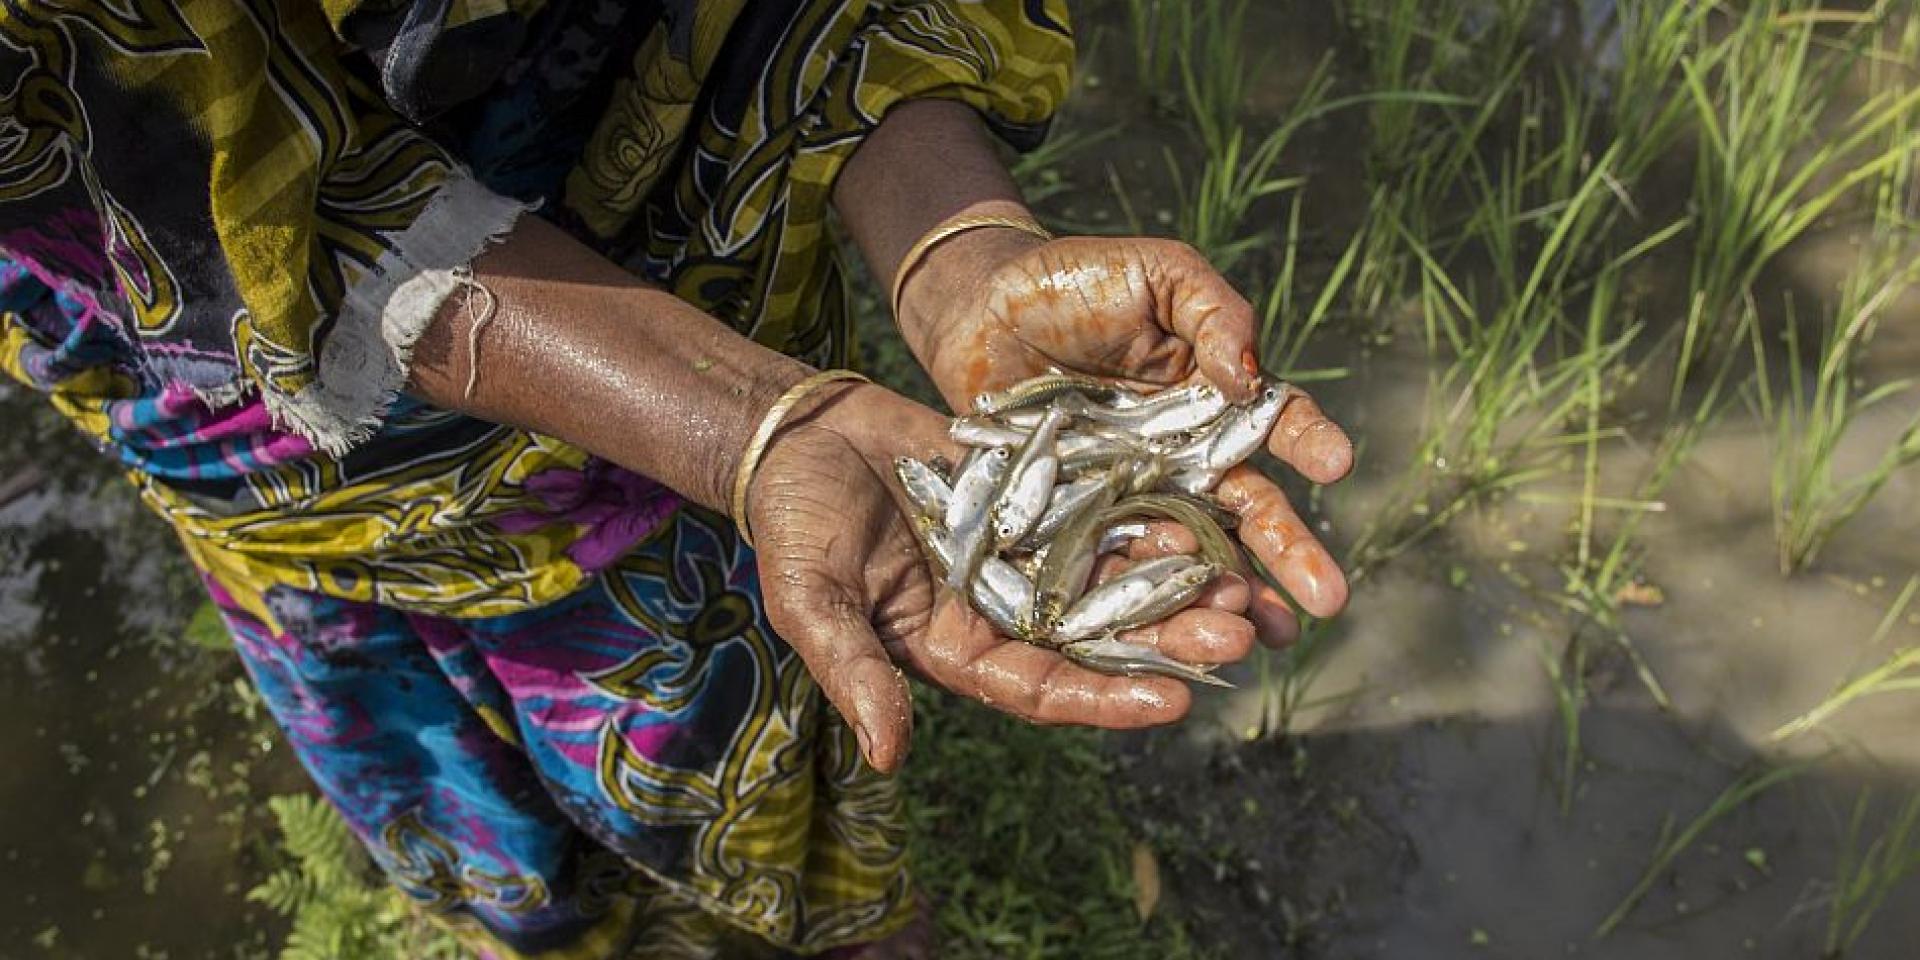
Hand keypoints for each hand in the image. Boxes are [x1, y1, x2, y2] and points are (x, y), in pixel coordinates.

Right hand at [745, 381, 1255, 771]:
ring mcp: (1023, 551)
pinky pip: (1102, 510)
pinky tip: (1200, 514)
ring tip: (1238, 581)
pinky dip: (1147, 515)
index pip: (1042, 690)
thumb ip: (855, 673)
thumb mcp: (812, 600)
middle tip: (1234, 636)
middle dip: (1165, 641)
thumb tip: (888, 756)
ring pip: (1113, 576)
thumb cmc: (794, 522)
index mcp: (956, 649)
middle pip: (1097, 639)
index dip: (1106, 700)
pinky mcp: (1037, 495)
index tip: (1174, 703)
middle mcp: (1001, 608)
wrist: (800, 433)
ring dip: (1173, 581)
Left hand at [901, 232, 1354, 643]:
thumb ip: (1212, 313)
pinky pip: (1118, 563)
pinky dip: (1147, 604)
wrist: (981, 311)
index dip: (1307, 441)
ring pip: (1195, 552)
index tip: (1336, 463)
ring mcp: (1136, 494)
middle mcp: (1187, 456)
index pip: (1275, 422)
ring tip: (1267, 640)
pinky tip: (1175, 640)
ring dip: (1231, 597)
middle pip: (1248, 508)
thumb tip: (1248, 377)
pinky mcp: (1081, 520)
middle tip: (1329, 599)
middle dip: (1289, 553)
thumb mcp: (1156, 274)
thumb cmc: (1075, 280)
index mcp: (1215, 396)